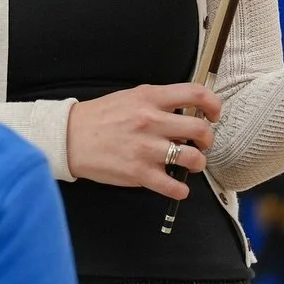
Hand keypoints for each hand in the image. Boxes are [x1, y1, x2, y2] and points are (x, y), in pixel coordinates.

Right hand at [65, 83, 220, 199]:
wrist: (69, 137)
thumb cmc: (99, 117)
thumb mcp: (130, 97)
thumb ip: (157, 100)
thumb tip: (185, 108)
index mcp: (150, 98)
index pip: (195, 94)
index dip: (214, 104)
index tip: (214, 114)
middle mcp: (151, 121)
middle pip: (200, 129)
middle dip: (208, 139)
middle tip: (201, 143)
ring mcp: (146, 148)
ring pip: (193, 158)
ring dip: (198, 163)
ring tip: (189, 163)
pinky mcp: (139, 173)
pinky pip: (175, 186)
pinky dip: (181, 189)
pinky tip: (176, 185)